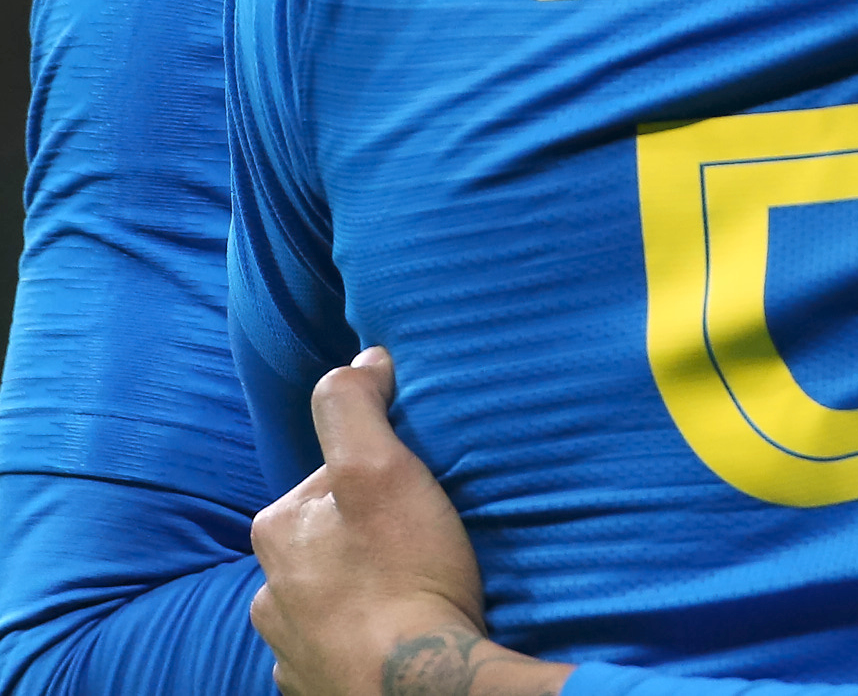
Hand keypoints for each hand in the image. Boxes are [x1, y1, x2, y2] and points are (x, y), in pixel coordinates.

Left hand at [251, 350, 566, 695]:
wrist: (417, 687)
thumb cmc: (403, 575)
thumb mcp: (380, 468)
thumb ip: (355, 405)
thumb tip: (361, 360)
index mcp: (278, 531)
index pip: (330, 480)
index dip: (379, 476)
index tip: (420, 491)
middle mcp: (268, 591)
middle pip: (328, 542)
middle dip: (368, 538)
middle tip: (425, 542)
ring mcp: (290, 650)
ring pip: (329, 601)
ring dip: (364, 593)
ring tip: (417, 593)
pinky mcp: (316, 690)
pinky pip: (340, 651)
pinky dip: (366, 640)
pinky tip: (401, 636)